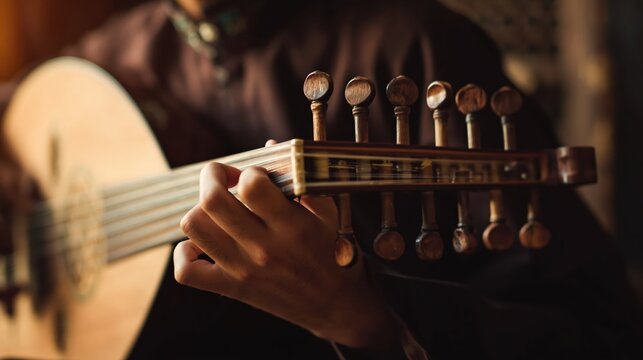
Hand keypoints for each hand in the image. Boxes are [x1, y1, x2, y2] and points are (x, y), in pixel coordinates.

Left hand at [173, 143, 398, 349]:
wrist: (336, 305)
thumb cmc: (333, 252)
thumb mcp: (328, 212)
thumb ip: (300, 178)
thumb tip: (268, 145)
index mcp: (292, 227)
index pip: (252, 185)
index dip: (251, 170)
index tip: (258, 175)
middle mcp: (263, 249)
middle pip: (212, 200)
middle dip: (213, 175)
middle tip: (226, 177)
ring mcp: (243, 271)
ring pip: (194, 227)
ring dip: (201, 208)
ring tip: (218, 208)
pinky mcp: (231, 288)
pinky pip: (187, 271)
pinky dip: (186, 253)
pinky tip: (203, 242)